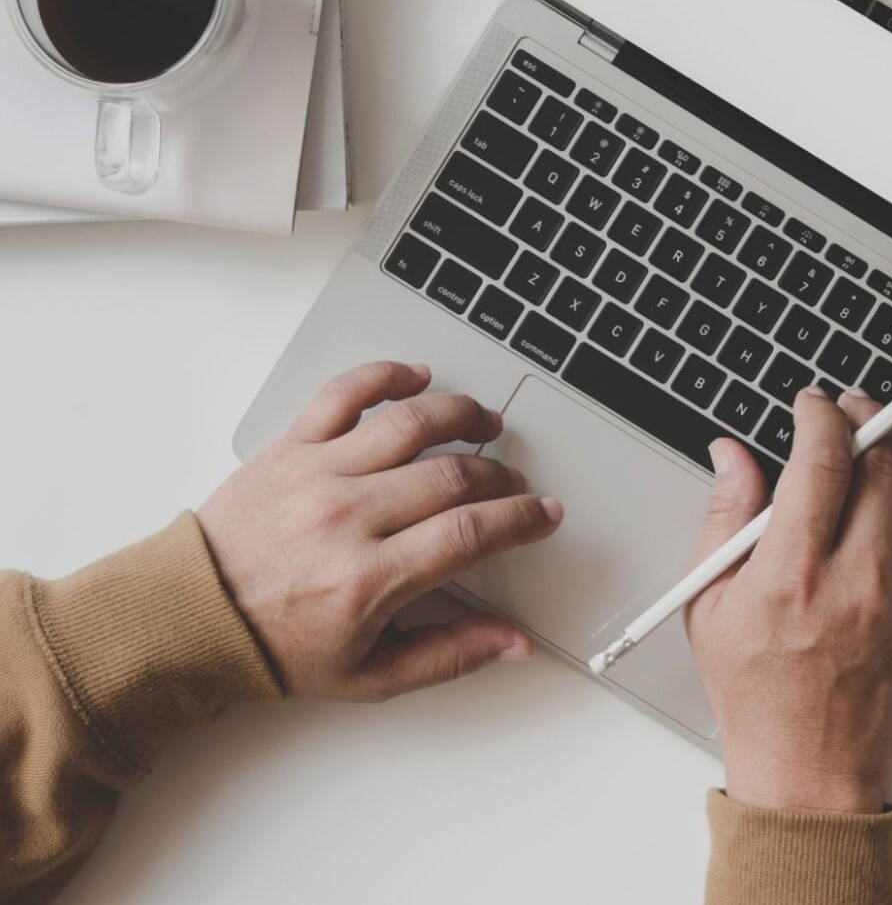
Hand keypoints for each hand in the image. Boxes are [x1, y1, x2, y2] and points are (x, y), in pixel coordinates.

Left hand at [197, 361, 561, 701]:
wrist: (190, 617)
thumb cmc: (276, 647)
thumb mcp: (369, 675)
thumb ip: (450, 655)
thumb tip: (514, 642)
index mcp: (369, 579)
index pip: (470, 532)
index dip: (521, 519)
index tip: (544, 514)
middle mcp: (346, 517)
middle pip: (452, 475)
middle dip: (500, 476)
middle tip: (513, 485)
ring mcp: (318, 473)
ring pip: (411, 422)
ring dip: (462, 414)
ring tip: (484, 422)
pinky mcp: (290, 446)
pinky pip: (346, 393)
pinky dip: (387, 375)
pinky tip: (417, 377)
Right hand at [686, 386, 891, 812]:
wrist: (809, 770)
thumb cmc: (758, 692)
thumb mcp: (710, 604)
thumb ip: (724, 518)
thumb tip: (732, 454)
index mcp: (795, 571)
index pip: (823, 458)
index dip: (820, 414)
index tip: (813, 405)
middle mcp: (861, 576)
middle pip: (883, 461)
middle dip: (869, 414)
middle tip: (854, 407)